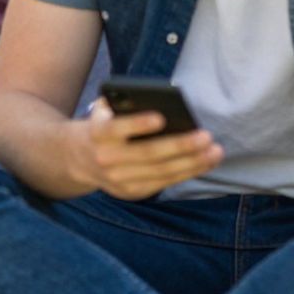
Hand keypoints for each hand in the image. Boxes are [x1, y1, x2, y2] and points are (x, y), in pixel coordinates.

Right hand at [73, 100, 223, 200]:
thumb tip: (159, 101)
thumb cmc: (103, 125)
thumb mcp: (103, 110)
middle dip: (180, 146)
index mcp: (97, 132)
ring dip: (192, 163)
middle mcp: (106, 158)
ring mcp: (118, 179)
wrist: (78, 158)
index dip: (138, 124)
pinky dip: (187, 173)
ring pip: (161, 172)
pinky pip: (164, 183)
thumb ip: (122, 104)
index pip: (117, 128)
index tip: (161, 117)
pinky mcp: (131, 192)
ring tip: (215, 151)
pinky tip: (205, 162)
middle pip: (148, 154)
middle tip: (206, 136)